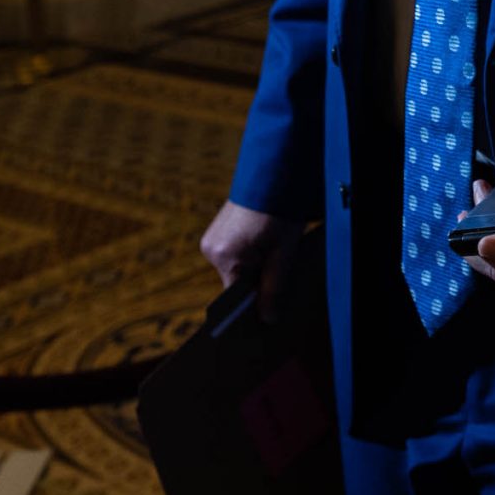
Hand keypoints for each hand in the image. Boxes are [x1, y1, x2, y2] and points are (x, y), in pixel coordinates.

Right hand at [198, 201, 304, 318]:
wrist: (272, 174)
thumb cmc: (281, 213)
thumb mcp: (284, 253)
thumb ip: (274, 288)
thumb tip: (267, 319)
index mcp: (226, 256)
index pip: (236, 298)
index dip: (254, 304)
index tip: (269, 311)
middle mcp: (211, 249)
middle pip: (236, 283)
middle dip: (257, 280)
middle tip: (279, 266)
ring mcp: (210, 239)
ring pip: (235, 269)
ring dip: (253, 266)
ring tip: (272, 247)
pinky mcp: (214, 232)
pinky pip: (231, 255)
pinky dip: (247, 254)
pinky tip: (263, 241)